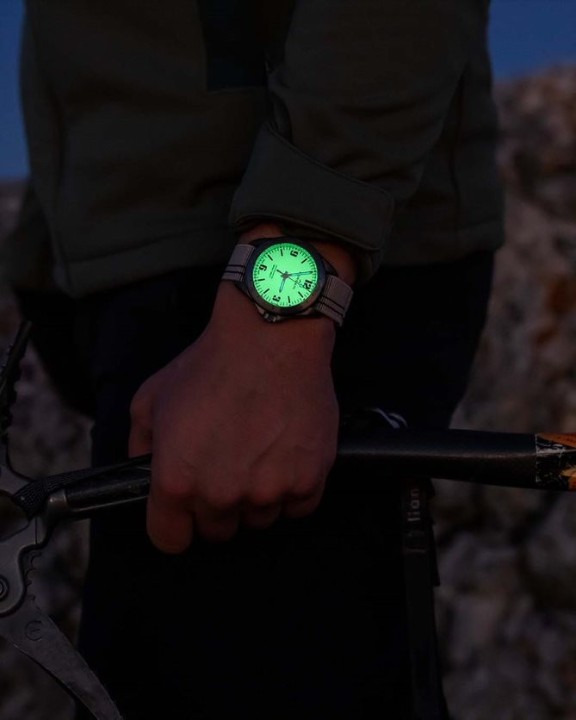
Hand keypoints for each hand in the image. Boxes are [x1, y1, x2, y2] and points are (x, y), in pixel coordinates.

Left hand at [128, 273, 338, 552]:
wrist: (271, 337)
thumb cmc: (211, 364)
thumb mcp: (152, 398)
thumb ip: (140, 446)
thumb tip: (143, 474)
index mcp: (176, 481)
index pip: (170, 540)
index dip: (176, 523)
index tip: (185, 509)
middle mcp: (221, 495)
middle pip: (218, 531)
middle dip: (219, 506)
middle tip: (228, 464)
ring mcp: (269, 491)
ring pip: (260, 519)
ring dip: (258, 497)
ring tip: (261, 451)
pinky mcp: (308, 480)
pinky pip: (298, 506)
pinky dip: (293, 487)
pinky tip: (287, 453)